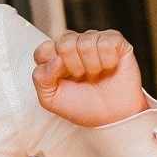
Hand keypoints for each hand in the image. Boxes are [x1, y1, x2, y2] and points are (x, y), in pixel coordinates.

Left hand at [32, 30, 149, 128]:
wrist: (111, 116)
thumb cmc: (81, 106)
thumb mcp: (51, 99)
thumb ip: (41, 78)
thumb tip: (55, 59)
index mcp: (55, 55)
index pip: (44, 49)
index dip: (52, 67)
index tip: (62, 80)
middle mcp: (73, 44)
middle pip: (65, 44)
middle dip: (73, 67)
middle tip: (82, 78)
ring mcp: (94, 40)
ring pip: (86, 43)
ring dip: (92, 66)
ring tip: (96, 75)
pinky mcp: (115, 41)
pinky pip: (106, 43)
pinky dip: (108, 61)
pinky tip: (109, 67)